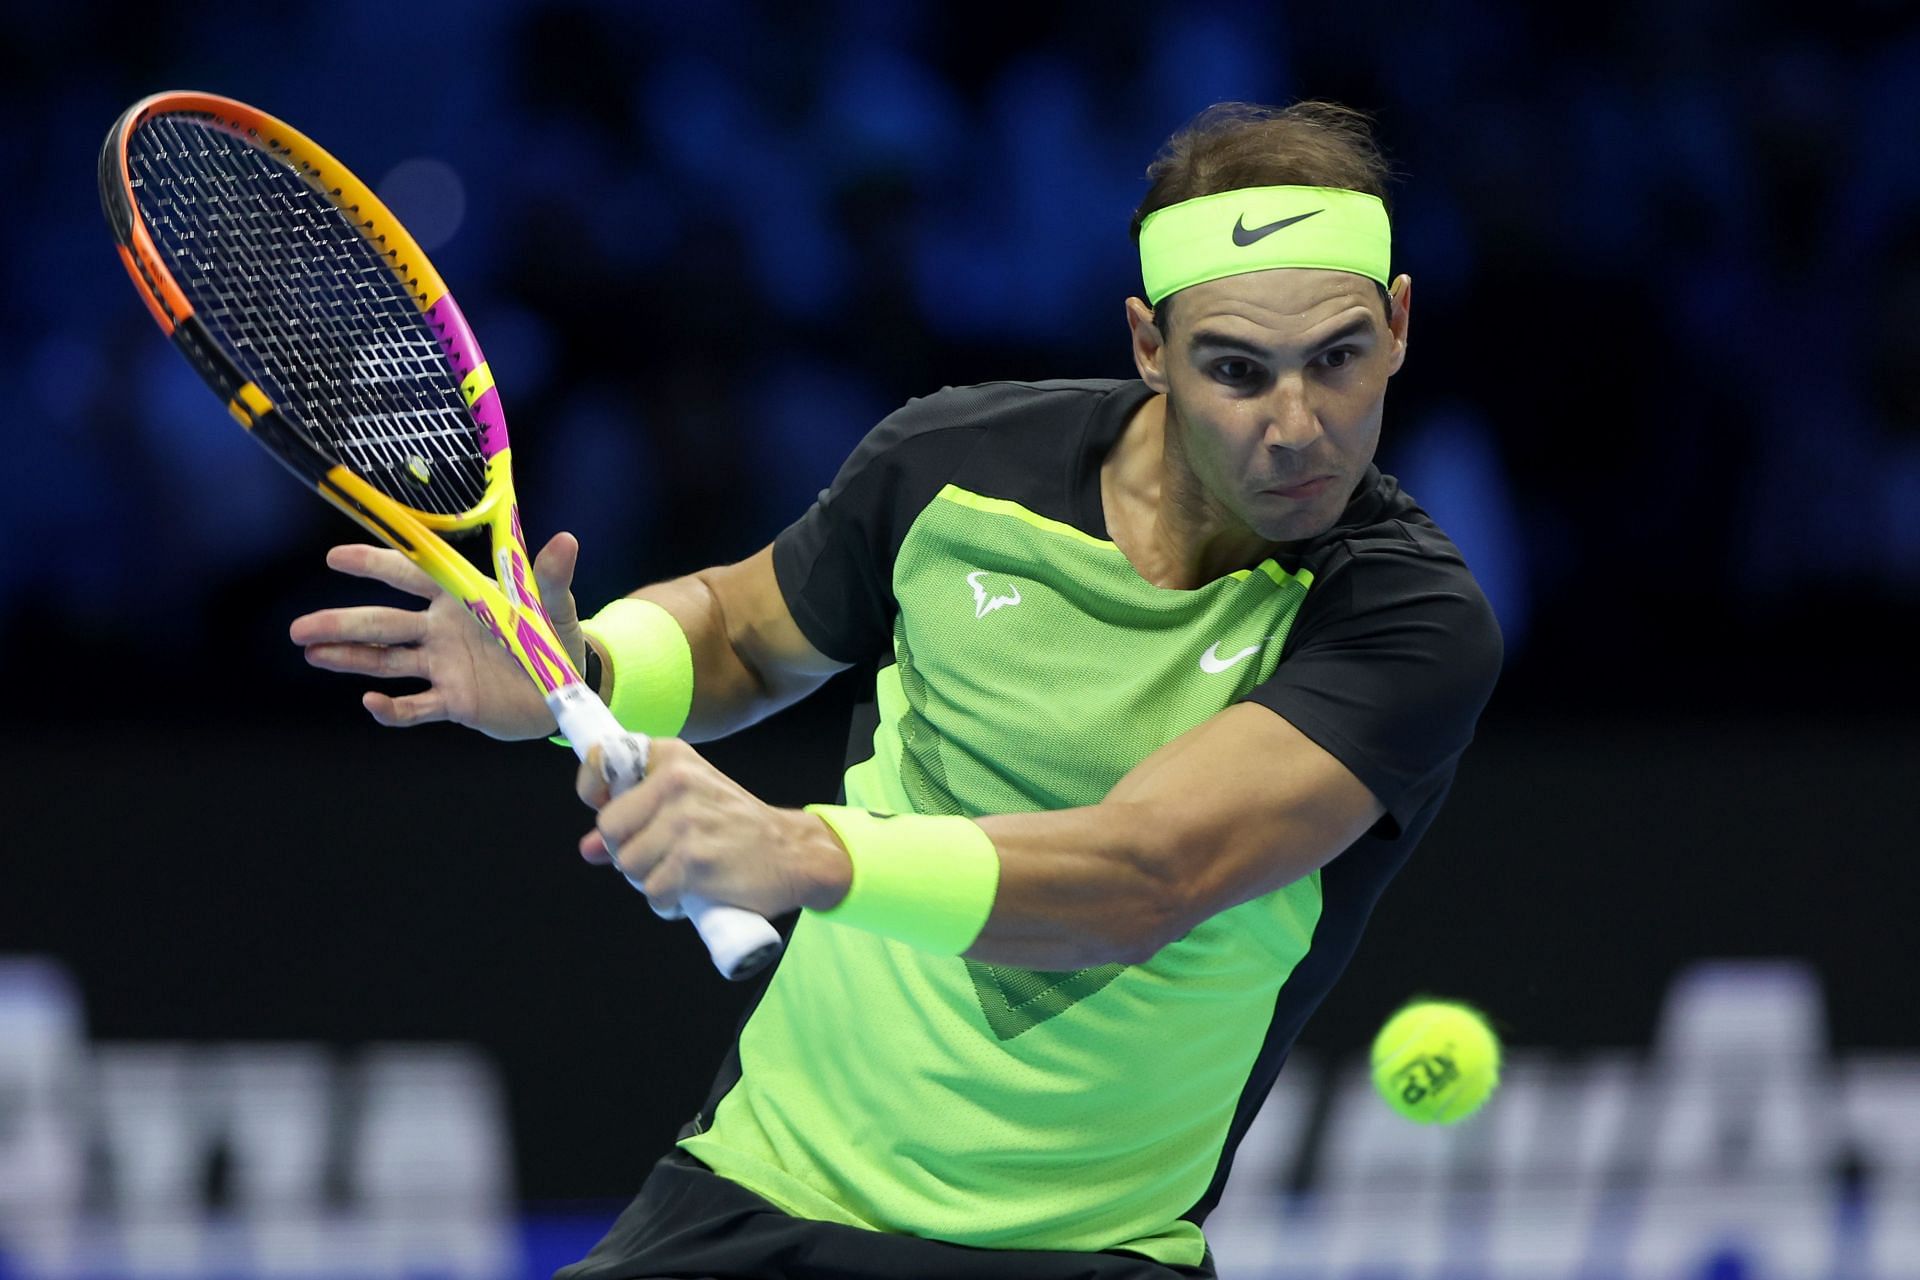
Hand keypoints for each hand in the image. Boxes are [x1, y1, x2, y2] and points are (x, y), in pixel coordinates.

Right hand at [290, 533, 586, 740]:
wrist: (566, 690)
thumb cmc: (556, 638)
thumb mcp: (556, 607)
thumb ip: (551, 578)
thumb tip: (566, 541)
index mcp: (461, 598)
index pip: (411, 575)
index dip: (374, 564)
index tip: (335, 557)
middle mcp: (443, 630)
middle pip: (383, 622)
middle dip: (341, 622)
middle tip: (299, 628)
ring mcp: (443, 666)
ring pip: (387, 660)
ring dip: (349, 658)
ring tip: (311, 652)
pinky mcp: (453, 701)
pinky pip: (415, 706)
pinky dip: (392, 708)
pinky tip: (370, 703)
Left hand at [576, 739, 850, 918]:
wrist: (793, 853)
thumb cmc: (736, 827)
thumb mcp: (689, 803)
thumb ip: (637, 818)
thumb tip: (587, 848)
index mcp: (673, 758)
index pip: (604, 760)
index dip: (594, 791)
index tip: (607, 809)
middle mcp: (676, 781)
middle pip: (609, 828)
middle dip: (627, 851)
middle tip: (661, 855)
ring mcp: (685, 821)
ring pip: (628, 865)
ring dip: (649, 880)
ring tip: (680, 874)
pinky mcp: (694, 860)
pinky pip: (653, 892)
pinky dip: (667, 902)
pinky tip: (690, 893)